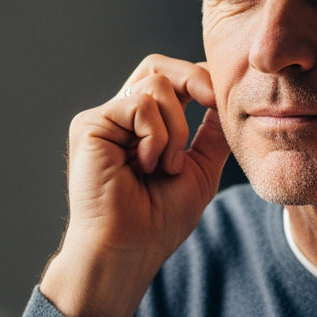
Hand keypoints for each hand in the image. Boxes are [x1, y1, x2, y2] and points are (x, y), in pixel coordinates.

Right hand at [40, 55, 230, 316]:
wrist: (131, 249)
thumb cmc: (160, 221)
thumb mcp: (201, 170)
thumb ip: (212, 134)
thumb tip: (226, 101)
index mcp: (144, 127)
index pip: (171, 80)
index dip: (199, 80)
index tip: (220, 101)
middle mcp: (121, 119)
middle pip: (157, 67)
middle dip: (192, 79)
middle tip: (211, 102)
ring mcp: (104, 120)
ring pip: (154, 85)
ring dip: (175, 129)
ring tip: (166, 168)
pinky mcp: (90, 125)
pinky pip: (138, 104)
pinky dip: (155, 136)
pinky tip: (146, 166)